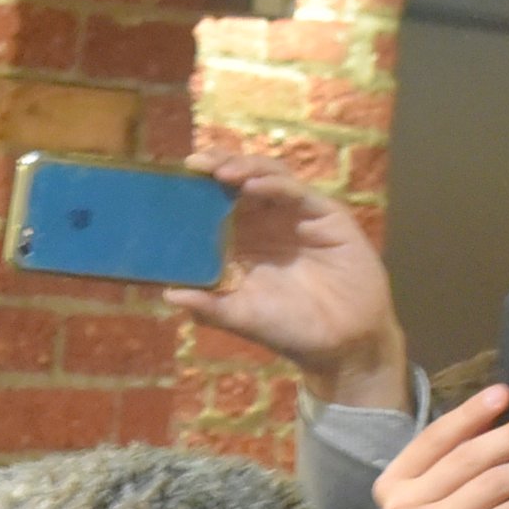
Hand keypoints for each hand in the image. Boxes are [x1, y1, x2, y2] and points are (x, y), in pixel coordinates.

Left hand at [173, 157, 405, 407]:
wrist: (340, 345)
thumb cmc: (290, 329)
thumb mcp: (241, 317)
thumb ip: (207, 306)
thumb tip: (167, 292)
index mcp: (246, 238)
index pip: (219, 199)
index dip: (199, 184)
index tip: (179, 176)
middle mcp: (270, 220)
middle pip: (242, 178)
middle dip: (219, 165)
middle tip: (196, 163)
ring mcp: (298, 215)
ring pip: (269, 176)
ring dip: (244, 168)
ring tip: (221, 172)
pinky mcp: (327, 216)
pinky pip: (298, 193)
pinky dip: (274, 185)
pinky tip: (252, 187)